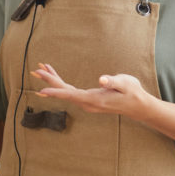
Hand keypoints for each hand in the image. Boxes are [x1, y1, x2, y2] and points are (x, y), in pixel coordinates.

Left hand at [29, 62, 152, 120]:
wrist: (137, 106)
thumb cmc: (133, 93)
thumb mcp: (126, 84)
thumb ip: (113, 82)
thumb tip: (102, 80)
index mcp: (94, 99)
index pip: (71, 95)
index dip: (56, 92)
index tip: (42, 90)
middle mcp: (88, 103)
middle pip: (64, 92)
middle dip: (49, 81)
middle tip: (36, 71)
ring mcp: (87, 102)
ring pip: (66, 91)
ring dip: (53, 80)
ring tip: (41, 69)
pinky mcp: (88, 99)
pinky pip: (70, 91)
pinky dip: (61, 83)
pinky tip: (55, 76)